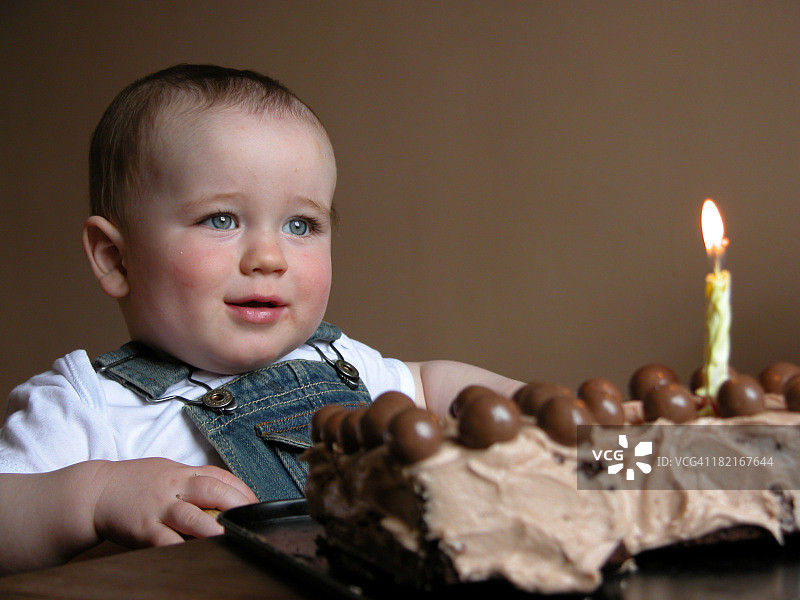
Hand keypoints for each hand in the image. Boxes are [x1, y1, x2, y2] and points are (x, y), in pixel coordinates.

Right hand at [91, 458, 257, 546]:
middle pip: (211, 490)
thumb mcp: (167, 471)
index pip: (219, 476)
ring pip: (190, 515)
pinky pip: (163, 539)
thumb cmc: (135, 482)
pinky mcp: (143, 528)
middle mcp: (173, 487)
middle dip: (235, 503)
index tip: (255, 502)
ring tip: (229, 536)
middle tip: (252, 517)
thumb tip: (224, 490)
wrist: (95, 491)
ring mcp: (158, 507)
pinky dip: (178, 546)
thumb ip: (193, 480)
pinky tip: (192, 553)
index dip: (241, 488)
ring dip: (212, 527)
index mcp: (182, 473)